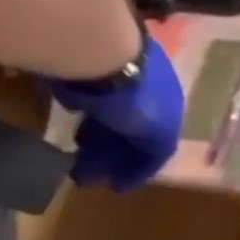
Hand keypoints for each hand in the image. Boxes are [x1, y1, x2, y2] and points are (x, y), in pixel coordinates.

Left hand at [51, 37, 183, 191]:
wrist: (102, 54)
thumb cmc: (137, 99)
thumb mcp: (158, 134)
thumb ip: (154, 153)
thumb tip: (137, 172)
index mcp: (170, 102)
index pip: (157, 138)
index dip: (138, 163)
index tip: (116, 185)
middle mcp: (150, 87)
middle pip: (131, 128)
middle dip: (111, 155)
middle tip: (86, 177)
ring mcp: (120, 77)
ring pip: (109, 117)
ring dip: (94, 142)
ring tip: (71, 162)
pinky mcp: (90, 70)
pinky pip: (89, 103)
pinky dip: (83, 120)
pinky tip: (69, 130)